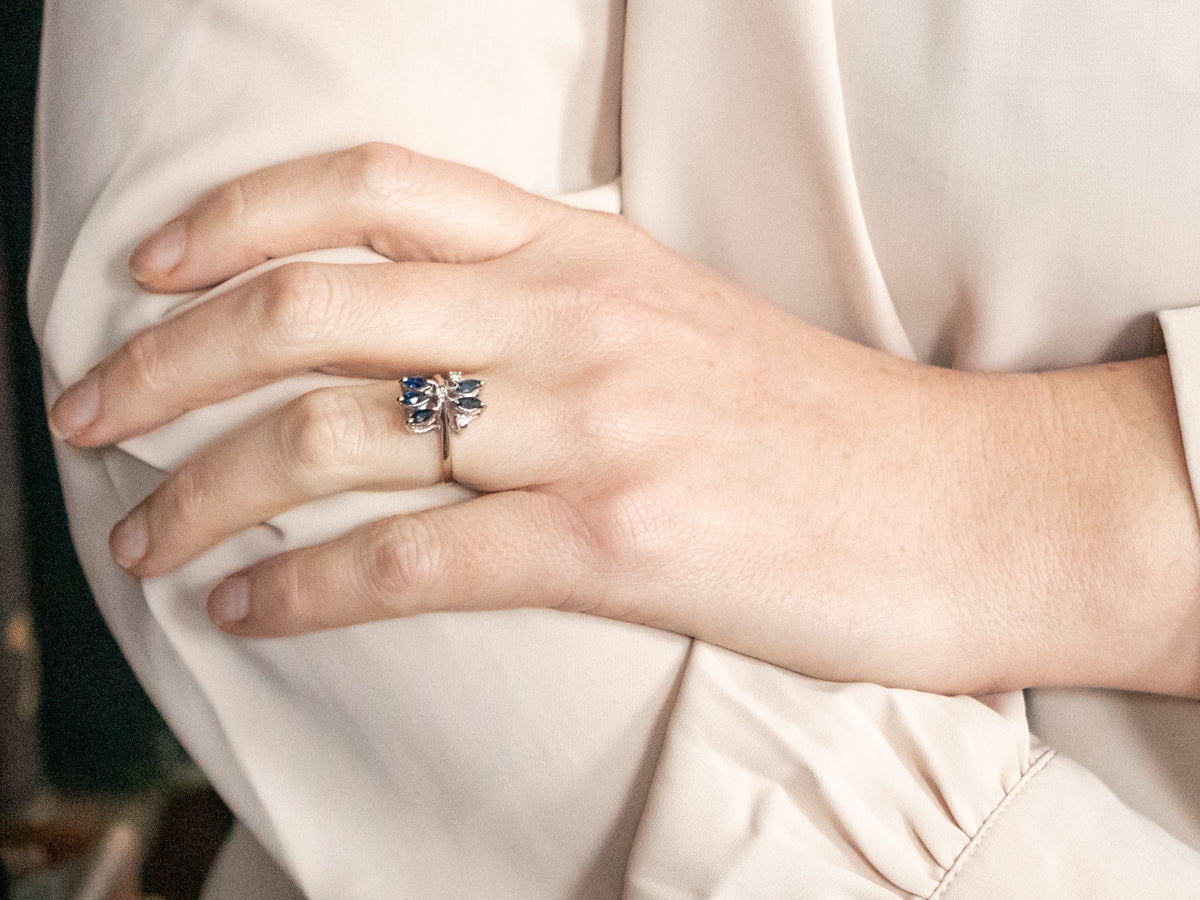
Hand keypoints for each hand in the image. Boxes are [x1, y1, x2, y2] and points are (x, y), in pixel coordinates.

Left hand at [49, 143, 1199, 696]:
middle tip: (87, 413)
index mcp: (585, 253)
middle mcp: (573, 320)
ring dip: (206, 491)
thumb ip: (549, 315)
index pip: (373, 188)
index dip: (237, 216)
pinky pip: (410, 560)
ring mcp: (593, 428)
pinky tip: (250, 610)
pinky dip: (304, 590)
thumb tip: (425, 348)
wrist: (964, 501)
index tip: (152, 267)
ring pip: (335, 438)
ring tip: (144, 537)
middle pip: (313, 308)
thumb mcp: (673, 324)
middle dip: (167, 359)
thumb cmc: (816, 424)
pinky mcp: (616, 544)